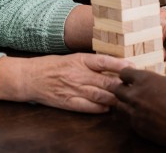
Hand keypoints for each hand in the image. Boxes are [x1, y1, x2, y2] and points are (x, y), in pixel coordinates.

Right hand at [0, 53, 131, 112]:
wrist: (29, 77)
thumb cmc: (52, 65)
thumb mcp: (71, 57)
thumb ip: (90, 62)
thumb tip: (112, 64)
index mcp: (79, 60)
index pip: (103, 61)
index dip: (119, 64)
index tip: (132, 66)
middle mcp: (77, 74)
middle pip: (105, 80)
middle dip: (122, 84)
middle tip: (135, 86)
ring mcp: (73, 89)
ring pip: (100, 95)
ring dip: (114, 97)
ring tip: (126, 98)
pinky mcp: (68, 102)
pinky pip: (88, 107)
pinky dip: (100, 108)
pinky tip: (108, 107)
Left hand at [112, 67, 165, 150]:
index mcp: (144, 79)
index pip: (124, 73)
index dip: (128, 75)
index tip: (132, 78)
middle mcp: (134, 94)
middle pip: (117, 89)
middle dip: (122, 89)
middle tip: (131, 92)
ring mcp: (133, 111)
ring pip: (118, 105)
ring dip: (124, 104)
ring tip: (133, 105)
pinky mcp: (136, 126)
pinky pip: (127, 119)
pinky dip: (131, 117)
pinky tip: (140, 117)